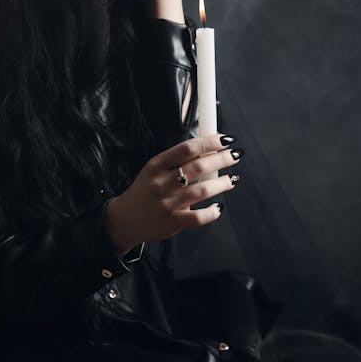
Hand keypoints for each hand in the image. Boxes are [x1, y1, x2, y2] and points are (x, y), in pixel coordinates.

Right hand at [104, 133, 241, 255]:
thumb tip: (209, 150)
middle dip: (222, 159)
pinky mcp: (172, 222)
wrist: (125, 219)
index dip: (209, 142)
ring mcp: (167, 203)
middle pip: (198, 166)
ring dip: (222, 184)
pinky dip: (212, 211)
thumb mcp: (154, 169)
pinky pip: (198, 217)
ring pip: (201, 190)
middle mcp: (161, 182)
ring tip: (232, 180)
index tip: (225, 139)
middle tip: (235, 155)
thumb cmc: (145, 190)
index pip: (187, 148)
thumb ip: (177, 160)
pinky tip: (218, 207)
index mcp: (157, 164)